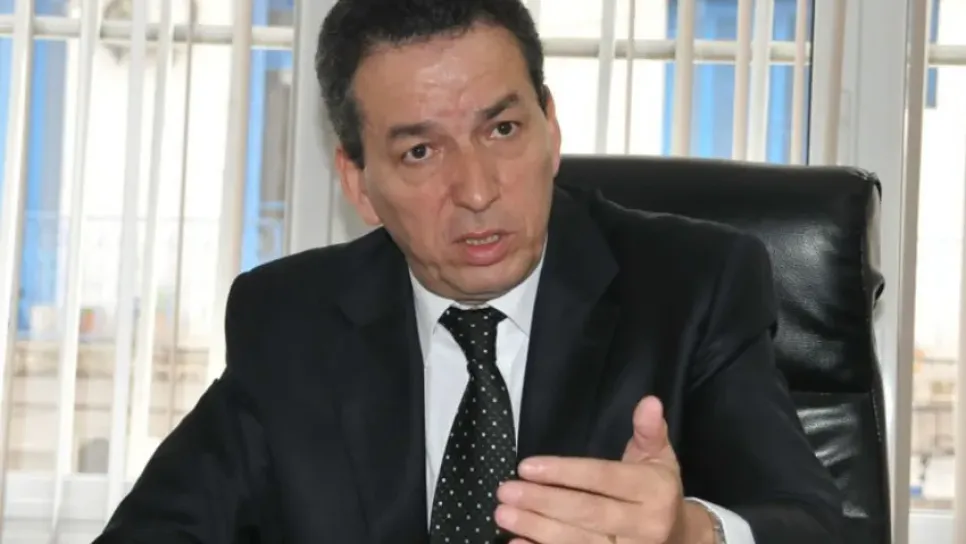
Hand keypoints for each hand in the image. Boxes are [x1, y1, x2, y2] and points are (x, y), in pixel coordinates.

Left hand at [495, 396, 712, 543]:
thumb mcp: (660, 458)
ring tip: (503, 514)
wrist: (682, 539)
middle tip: (505, 491)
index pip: (604, 479)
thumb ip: (649, 431)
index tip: (526, 466)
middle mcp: (644, 525)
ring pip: (577, 541)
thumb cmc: (658, 492)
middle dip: (542, 502)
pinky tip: (517, 543)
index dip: (564, 473)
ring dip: (536, 528)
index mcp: (654, 491)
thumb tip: (649, 402)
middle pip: (586, 513)